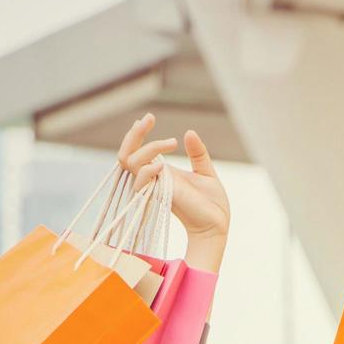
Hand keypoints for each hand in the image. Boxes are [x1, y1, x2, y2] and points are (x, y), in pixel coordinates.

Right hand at [118, 113, 229, 269]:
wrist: (217, 225)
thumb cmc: (211, 203)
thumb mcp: (206, 172)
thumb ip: (197, 153)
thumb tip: (189, 132)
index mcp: (162, 172)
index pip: (137, 151)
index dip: (137, 134)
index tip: (149, 118)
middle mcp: (154, 179)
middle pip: (126, 155)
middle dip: (134, 134)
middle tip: (149, 118)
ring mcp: (154, 187)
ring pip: (130, 163)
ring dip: (148, 148)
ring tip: (171, 143)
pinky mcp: (160, 196)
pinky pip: (141, 180)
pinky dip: (148, 169)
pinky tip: (163, 164)